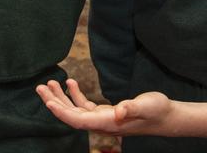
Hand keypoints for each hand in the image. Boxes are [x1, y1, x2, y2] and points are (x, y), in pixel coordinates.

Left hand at [35, 79, 173, 136]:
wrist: (167, 116)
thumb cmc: (157, 110)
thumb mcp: (146, 105)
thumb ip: (131, 108)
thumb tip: (118, 111)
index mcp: (107, 123)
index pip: (78, 120)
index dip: (61, 112)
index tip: (47, 102)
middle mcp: (101, 123)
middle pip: (71, 115)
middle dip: (54, 101)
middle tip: (40, 86)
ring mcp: (102, 119)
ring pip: (75, 110)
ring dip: (61, 97)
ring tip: (49, 82)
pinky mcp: (105, 113)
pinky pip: (84, 106)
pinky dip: (75, 94)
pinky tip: (70, 82)